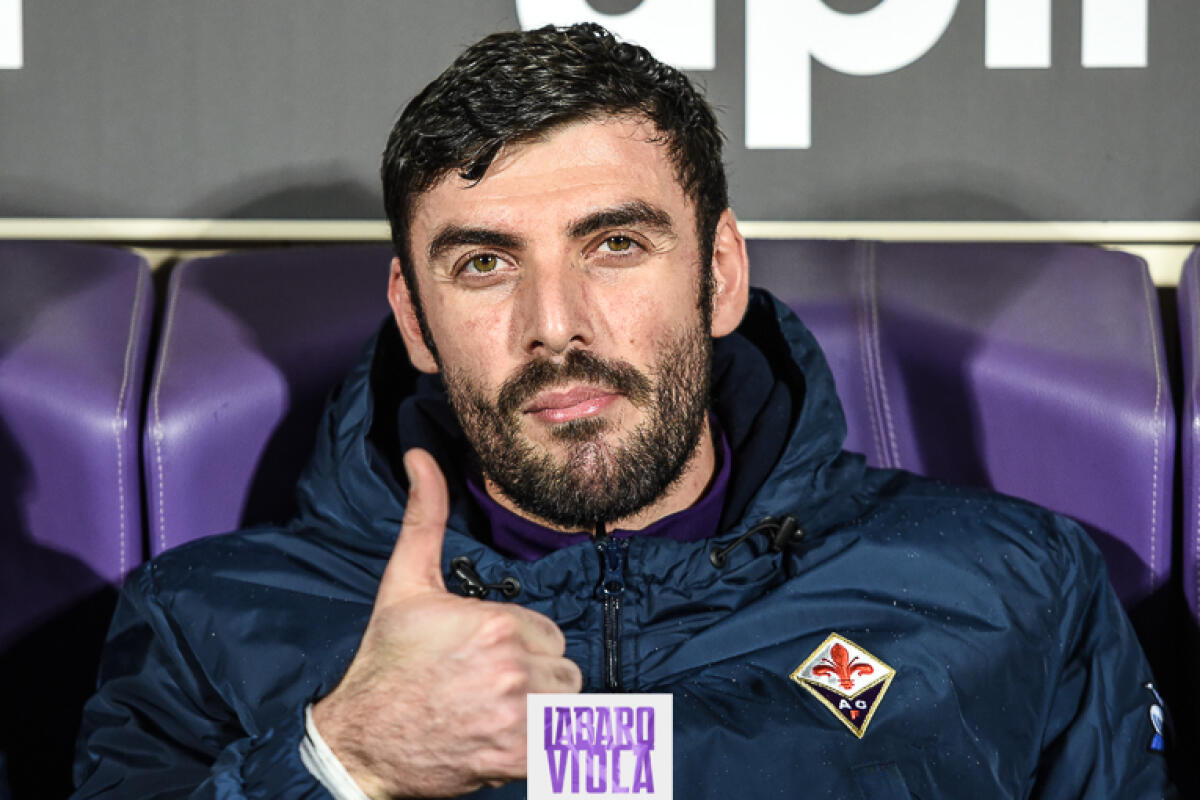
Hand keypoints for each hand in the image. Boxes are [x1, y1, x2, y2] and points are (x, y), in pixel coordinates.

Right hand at [312, 448, 582, 798]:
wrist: (360, 739)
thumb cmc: (385, 660)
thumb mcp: (404, 582)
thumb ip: (424, 516)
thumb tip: (420, 457)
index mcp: (496, 624)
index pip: (549, 632)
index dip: (522, 643)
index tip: (486, 655)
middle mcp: (513, 670)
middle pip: (562, 669)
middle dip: (535, 676)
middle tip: (490, 684)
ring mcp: (516, 718)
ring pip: (565, 705)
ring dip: (541, 710)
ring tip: (497, 710)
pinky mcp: (516, 759)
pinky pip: (559, 745)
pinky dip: (538, 745)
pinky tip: (501, 737)